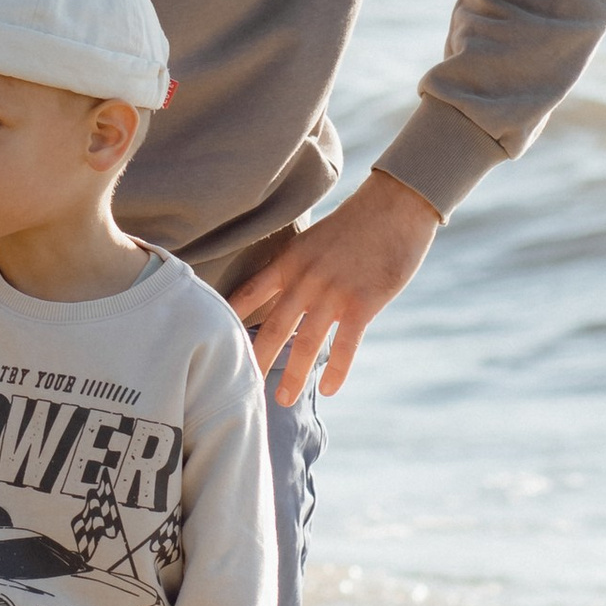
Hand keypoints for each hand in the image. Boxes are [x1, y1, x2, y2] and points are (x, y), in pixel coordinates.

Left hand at [229, 165, 438, 403]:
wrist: (394, 205)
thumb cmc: (357, 222)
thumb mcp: (315, 239)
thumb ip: (299, 267)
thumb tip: (287, 294)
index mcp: (290, 261)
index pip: (249, 292)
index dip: (230, 317)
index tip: (211, 337)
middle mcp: (305, 279)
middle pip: (273, 327)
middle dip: (256, 359)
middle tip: (241, 385)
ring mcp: (333, 292)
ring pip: (306, 343)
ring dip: (293, 375)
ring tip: (282, 399)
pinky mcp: (362, 303)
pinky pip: (345, 346)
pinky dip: (336, 370)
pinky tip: (330, 390)